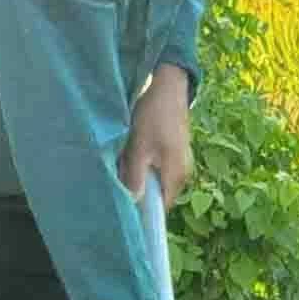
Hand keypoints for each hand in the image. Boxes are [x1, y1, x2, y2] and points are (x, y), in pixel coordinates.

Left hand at [119, 66, 194, 204]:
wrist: (168, 86)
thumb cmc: (153, 116)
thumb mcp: (139, 147)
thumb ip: (136, 177)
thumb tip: (133, 205)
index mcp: (176, 176)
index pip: (160, 209)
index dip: (143, 213)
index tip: (123, 211)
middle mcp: (182, 173)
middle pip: (156, 195)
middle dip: (137, 192)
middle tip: (116, 181)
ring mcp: (180, 162)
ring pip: (154, 180)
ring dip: (138, 176)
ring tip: (122, 164)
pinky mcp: (174, 152)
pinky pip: (156, 167)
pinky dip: (142, 164)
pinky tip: (130, 153)